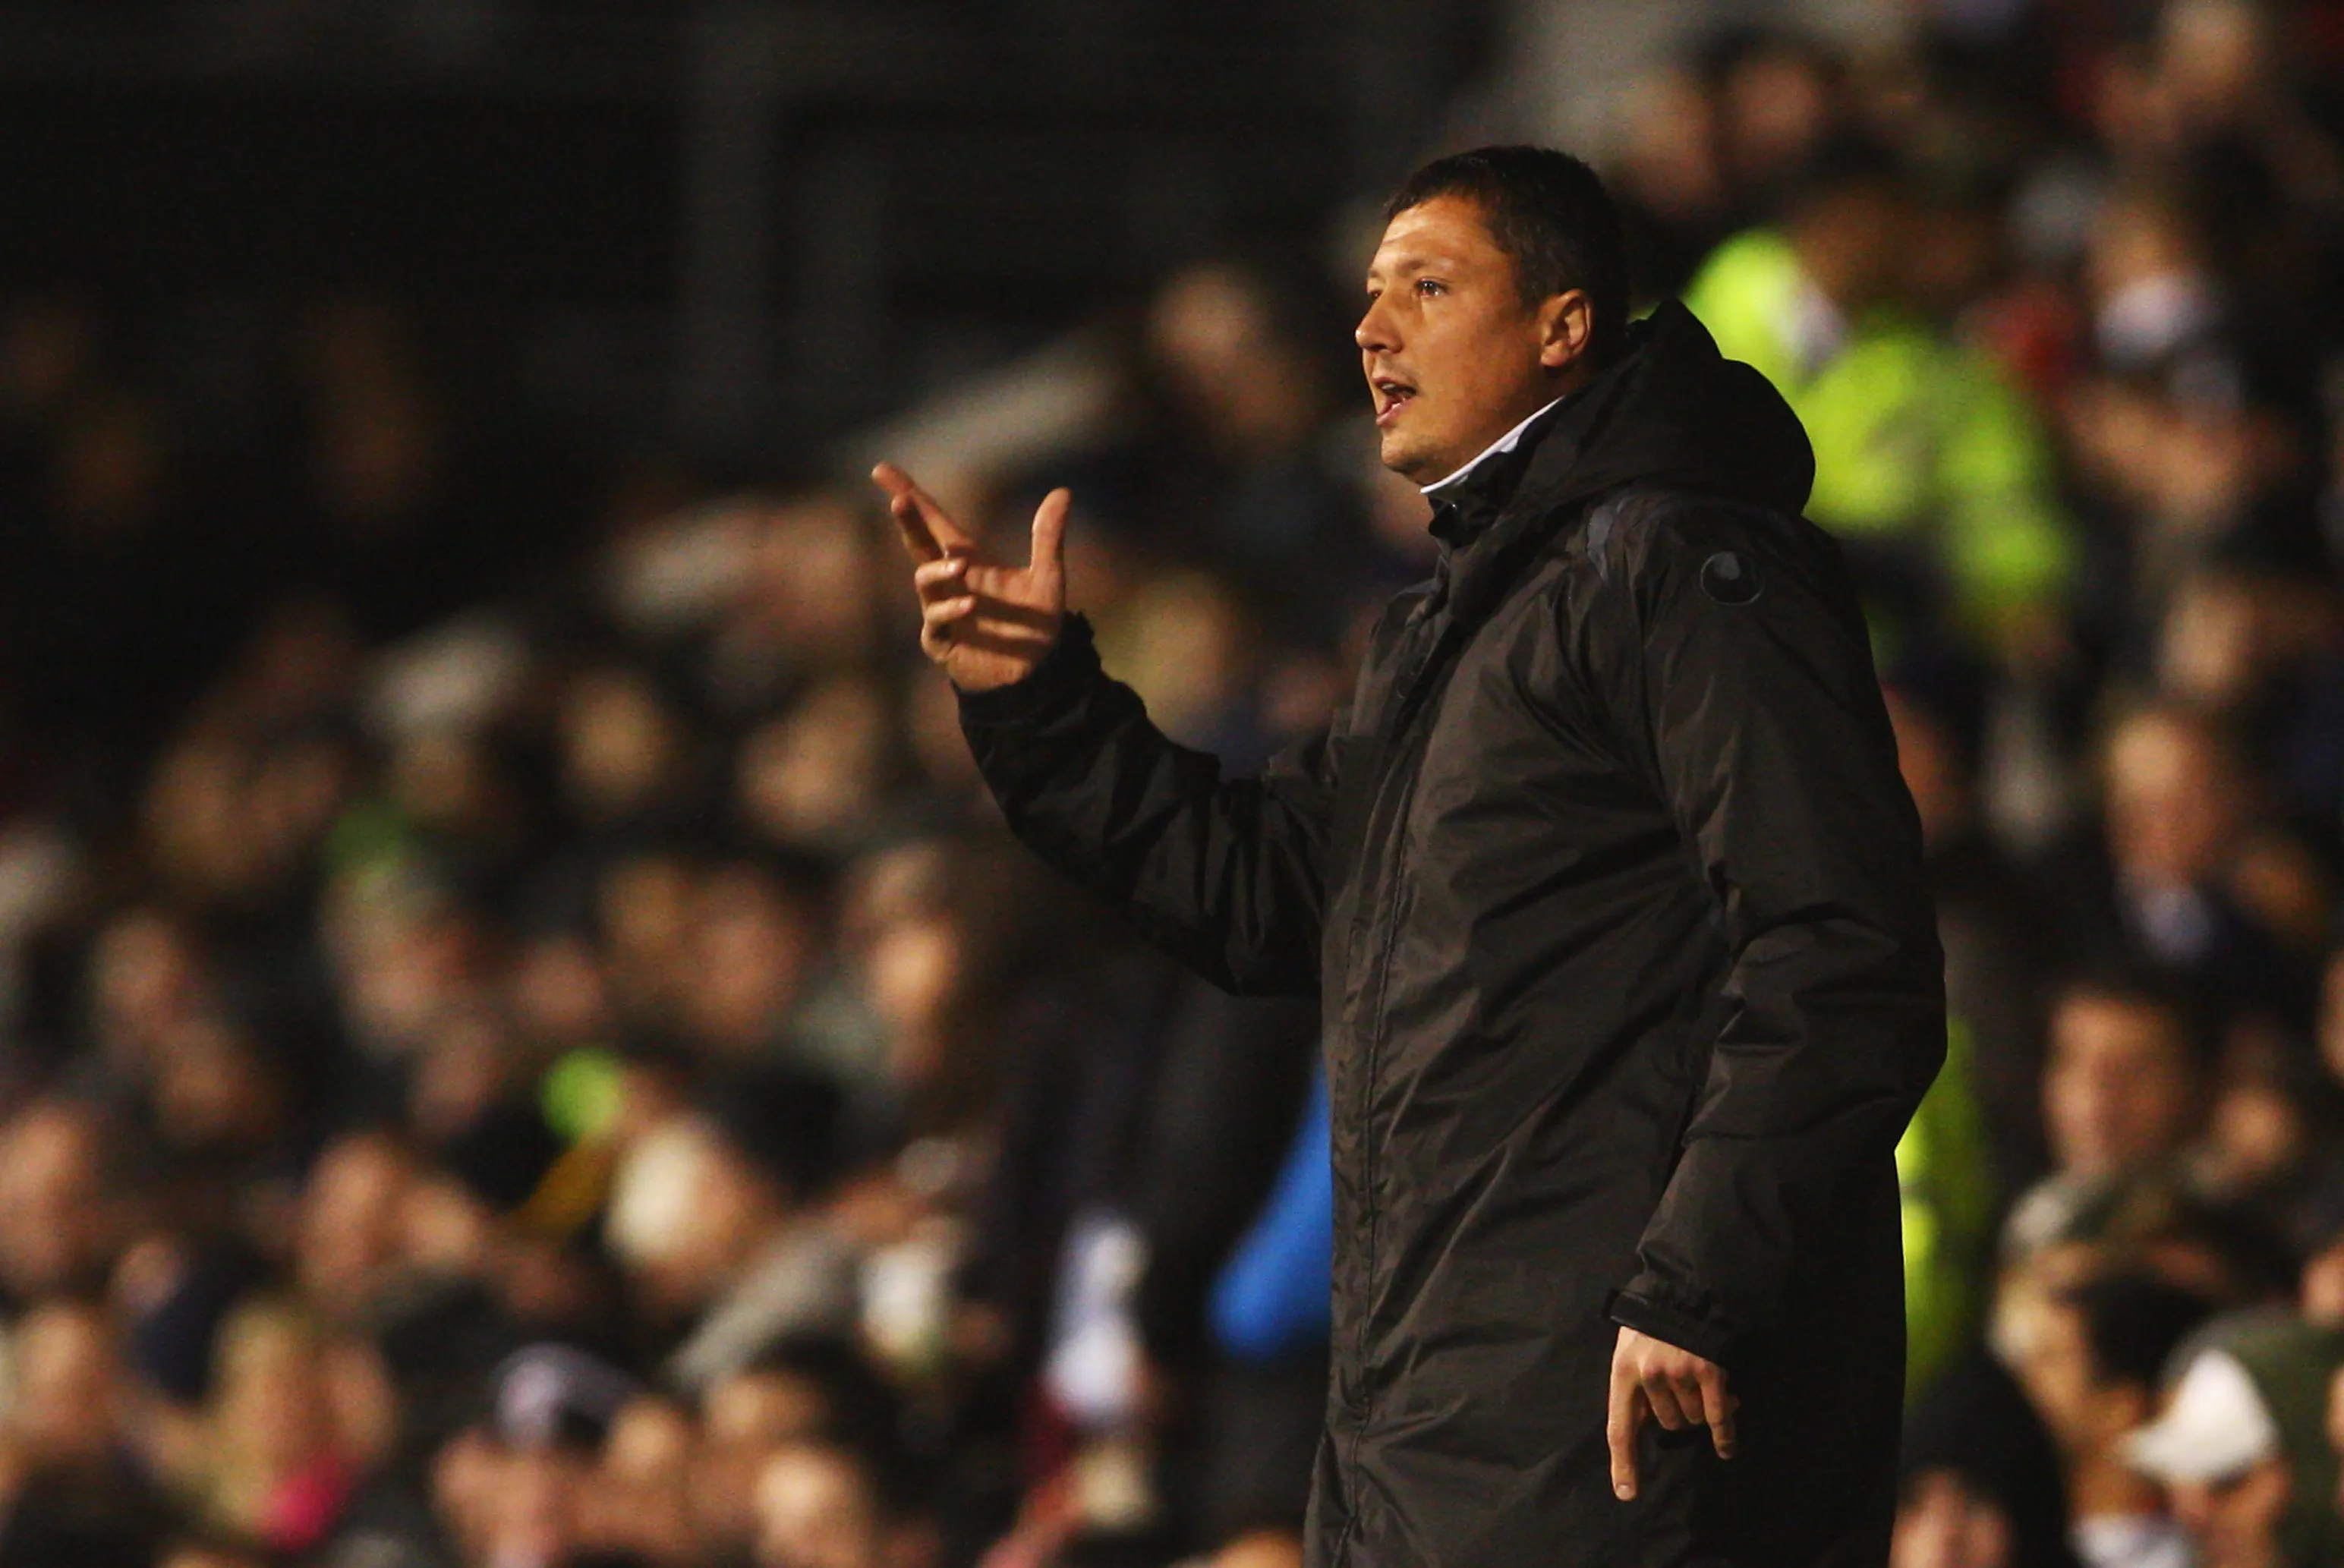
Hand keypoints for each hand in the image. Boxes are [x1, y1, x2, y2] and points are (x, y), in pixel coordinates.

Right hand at [873, 463, 1067, 692]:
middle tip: (898, 499)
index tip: (881, 471)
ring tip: (960, 565)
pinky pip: (936, 622)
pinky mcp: (943, 642)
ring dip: (937, 569)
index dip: (911, 497)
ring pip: (924, 581)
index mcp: (968, 561)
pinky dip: (950, 610)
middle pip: (919, 544)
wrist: (1036, 677)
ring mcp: (942, 611)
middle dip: (908, 522)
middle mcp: (950, 582)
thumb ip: (1048, 536)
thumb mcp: (1048, 577)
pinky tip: (969, 603)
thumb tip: (1063, 491)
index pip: (934, 522)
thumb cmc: (1034, 627)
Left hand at [1607, 1326, 1736, 1500]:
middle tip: (1683, 1391)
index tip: (1627, 1494)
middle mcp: (1649, 1375)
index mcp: (1623, 1371)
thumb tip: (1651, 1425)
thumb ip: (1637, 1386)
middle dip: (1677, 1414)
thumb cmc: (1652, 1324)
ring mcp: (1680, 1374)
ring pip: (1693, 1419)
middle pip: (1667, 1423)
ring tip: (1700, 1384)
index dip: (1624, 1464)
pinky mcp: (1708, 1372)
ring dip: (1699, 1409)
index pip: (1620, 1428)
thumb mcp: (1630, 1350)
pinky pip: (1717, 1417)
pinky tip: (1726, 1448)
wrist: (1684, 1291)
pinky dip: (1724, 1435)